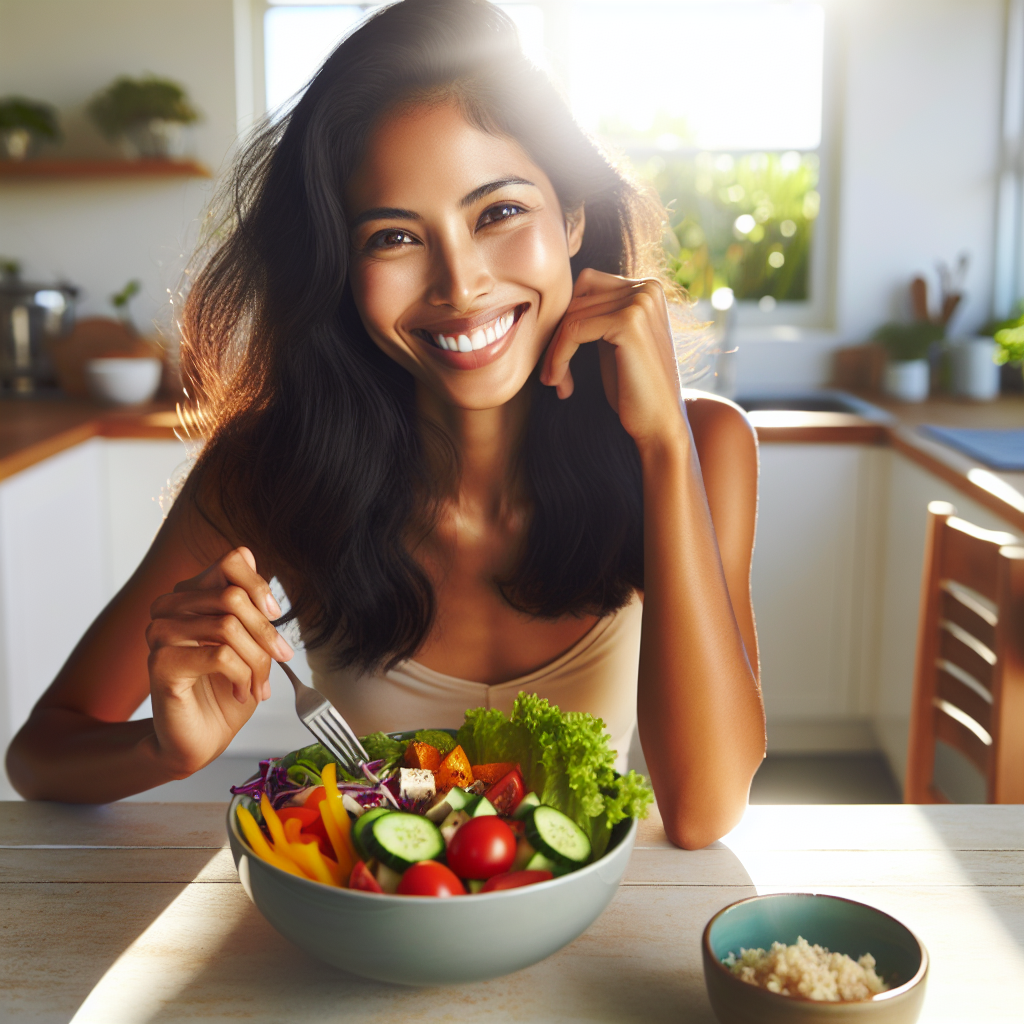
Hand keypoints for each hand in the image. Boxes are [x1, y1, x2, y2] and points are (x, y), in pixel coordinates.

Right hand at [145, 547, 292, 775]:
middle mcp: (169, 607)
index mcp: (191, 594)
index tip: (275, 613)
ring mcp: (159, 633)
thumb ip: (248, 603)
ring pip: (228, 626)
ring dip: (256, 661)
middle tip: (279, 660)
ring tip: (257, 684)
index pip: (231, 561)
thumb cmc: (226, 689)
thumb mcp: (249, 641)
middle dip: (265, 633)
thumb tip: (252, 563)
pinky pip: (219, 655)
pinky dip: (242, 676)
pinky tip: (240, 692)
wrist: (202, 738)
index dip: (260, 586)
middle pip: (233, 596)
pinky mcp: (160, 663)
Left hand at [540, 268, 684, 449]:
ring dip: (554, 352)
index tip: (556, 359)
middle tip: (551, 375)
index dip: (564, 321)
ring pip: (571, 316)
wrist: (660, 424)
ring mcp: (641, 302)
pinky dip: (558, 358)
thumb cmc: (634, 389)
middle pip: (576, 299)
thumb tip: (557, 298)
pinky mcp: (629, 322)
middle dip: (557, 338)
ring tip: (555, 382)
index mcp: (647, 288)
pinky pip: (573, 331)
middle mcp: (647, 288)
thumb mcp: (613, 343)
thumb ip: (597, 315)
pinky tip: (560, 383)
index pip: (586, 285)